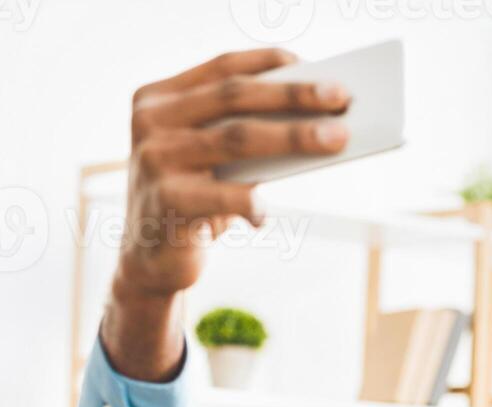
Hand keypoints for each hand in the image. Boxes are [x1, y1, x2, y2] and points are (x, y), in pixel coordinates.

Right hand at [102, 49, 351, 379]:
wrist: (151, 259)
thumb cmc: (195, 199)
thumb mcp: (211, 158)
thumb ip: (241, 131)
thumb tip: (316, 119)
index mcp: (159, 98)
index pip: (221, 68)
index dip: (267, 62)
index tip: (310, 62)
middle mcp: (151, 122)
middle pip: (234, 97)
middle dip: (293, 95)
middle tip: (341, 97)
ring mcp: (154, 160)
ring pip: (236, 138)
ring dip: (293, 137)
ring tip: (336, 139)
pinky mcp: (165, 202)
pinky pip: (225, 196)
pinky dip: (253, 203)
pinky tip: (265, 215)